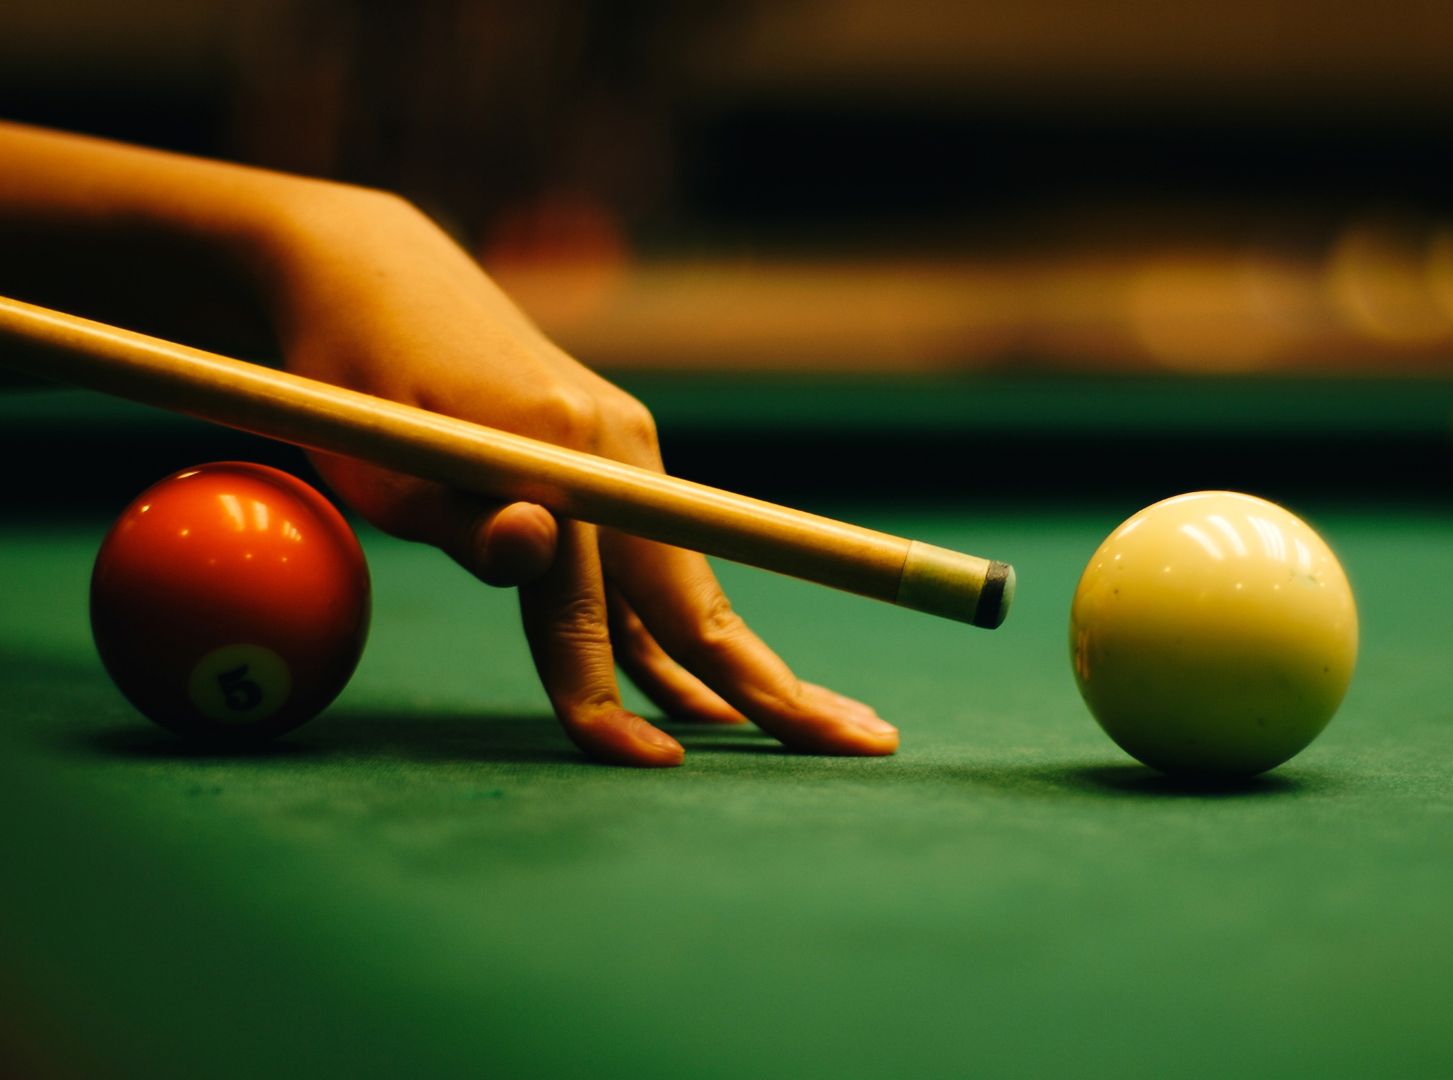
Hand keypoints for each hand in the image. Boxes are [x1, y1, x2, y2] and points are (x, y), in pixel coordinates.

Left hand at [266, 189, 896, 765]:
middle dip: (776, 686)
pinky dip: (681, 635)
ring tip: (826, 726)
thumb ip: (460, 520)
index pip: (607, 608)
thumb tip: (532, 553)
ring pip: (687, 588)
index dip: (627, 698)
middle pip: (700, 599)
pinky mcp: (617, 458)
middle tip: (868, 743)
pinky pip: (655, 567)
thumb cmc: (350, 381)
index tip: (657, 770)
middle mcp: (618, 447)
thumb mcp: (377, 462)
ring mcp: (627, 451)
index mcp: (561, 448)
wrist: (372, 275)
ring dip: (747, 668)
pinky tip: (710, 696)